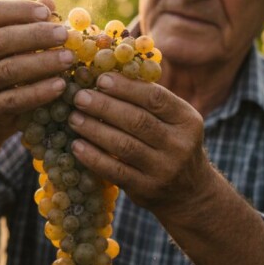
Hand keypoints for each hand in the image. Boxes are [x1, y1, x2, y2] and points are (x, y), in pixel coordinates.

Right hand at [0, 0, 72, 144]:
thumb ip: (27, 25)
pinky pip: (16, 99)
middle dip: (36, 35)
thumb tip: (48, 2)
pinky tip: (60, 85)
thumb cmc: (4, 71)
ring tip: (69, 58)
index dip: (19, 9)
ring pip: (9, 69)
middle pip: (1, 40)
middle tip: (64, 35)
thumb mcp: (10, 47)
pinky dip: (40, 91)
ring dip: (43, 62)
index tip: (47, 13)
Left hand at [66, 72, 210, 217]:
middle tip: (80, 97)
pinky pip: (115, 171)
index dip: (126, 87)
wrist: (189, 192)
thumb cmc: (171, 144)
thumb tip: (107, 72)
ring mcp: (164, 169)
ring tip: (74, 118)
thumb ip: (148, 100)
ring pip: (124, 145)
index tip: (101, 79)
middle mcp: (179, 144)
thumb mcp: (173, 121)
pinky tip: (77, 146)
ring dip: (94, 130)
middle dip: (104, 106)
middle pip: (137, 120)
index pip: (155, 98)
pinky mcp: (146, 189)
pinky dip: (93, 157)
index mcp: (187, 119)